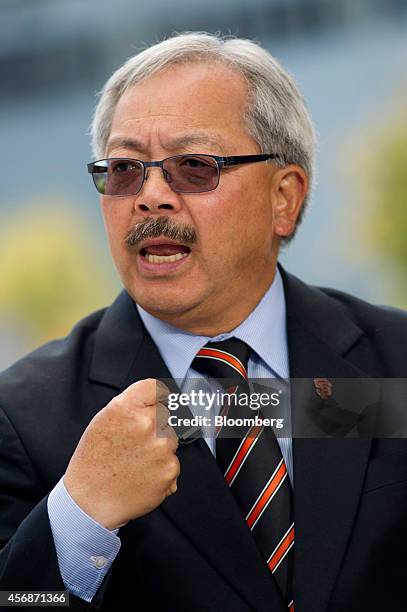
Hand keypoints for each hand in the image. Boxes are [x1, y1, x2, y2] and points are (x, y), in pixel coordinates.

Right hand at [64, 379, 178, 529]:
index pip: (156, 388)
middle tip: (136, 443)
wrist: (89, 501)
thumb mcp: (103, 421)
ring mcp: (161, 447)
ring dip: (160, 447)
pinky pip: (173, 462)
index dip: (159, 395)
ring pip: (172, 438)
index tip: (160, 401)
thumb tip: (157, 397)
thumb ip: (131, 405)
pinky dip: (162, 469)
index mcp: (126, 408)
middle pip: (167, 414)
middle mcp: (146, 424)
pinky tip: (142, 474)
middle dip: (156, 425)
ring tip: (136, 461)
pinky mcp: (170, 470)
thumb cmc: (93, 461)